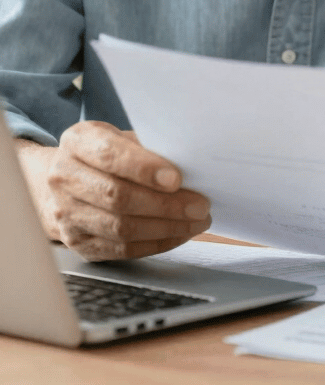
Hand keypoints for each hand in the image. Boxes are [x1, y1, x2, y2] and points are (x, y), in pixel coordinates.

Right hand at [16, 121, 210, 260]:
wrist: (68, 178)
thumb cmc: (107, 153)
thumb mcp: (123, 136)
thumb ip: (148, 146)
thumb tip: (190, 163)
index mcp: (78, 142)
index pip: (109, 156)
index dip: (144, 169)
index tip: (177, 179)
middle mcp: (64, 178)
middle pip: (117, 197)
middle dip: (165, 205)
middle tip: (200, 206)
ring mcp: (66, 214)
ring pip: (120, 228)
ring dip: (165, 228)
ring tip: (196, 222)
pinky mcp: (77, 242)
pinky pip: (120, 249)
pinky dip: (155, 243)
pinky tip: (178, 234)